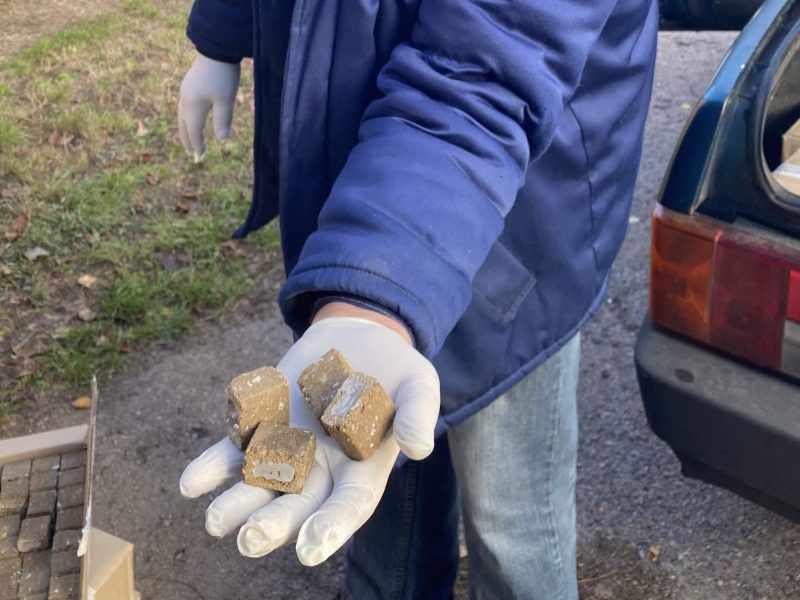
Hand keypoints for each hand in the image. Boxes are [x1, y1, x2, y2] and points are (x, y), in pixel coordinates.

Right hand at [178, 55, 239, 161]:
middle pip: (184, 125)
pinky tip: (191, 118)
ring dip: (185, 129)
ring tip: (190, 139)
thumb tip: (222, 140)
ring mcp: (185, 91)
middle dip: (188, 140)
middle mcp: (185, 100)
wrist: (216, 49)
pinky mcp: (189, 85)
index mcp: (193, 106)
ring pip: (182, 116)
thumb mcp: (225, 100)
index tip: (200, 158)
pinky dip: (186, 118)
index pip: (194, 131)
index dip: (197, 145)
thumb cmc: (223, 76)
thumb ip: (222, 121)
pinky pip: (184, 107)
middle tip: (192, 153)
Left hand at [179, 314, 439, 564]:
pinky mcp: (263, 424)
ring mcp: (289, 449)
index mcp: (362, 470)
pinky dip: (212, 467)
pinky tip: (191, 482)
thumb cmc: (396, 367)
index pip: (348, 506)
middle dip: (274, 525)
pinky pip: (234, 450)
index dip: (331, 528)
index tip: (310, 550)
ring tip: (215, 521)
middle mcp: (322, 469)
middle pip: (298, 505)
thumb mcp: (418, 383)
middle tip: (249, 540)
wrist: (358, 338)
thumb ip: (419, 413)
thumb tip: (417, 448)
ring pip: (260, 486)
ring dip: (236, 505)